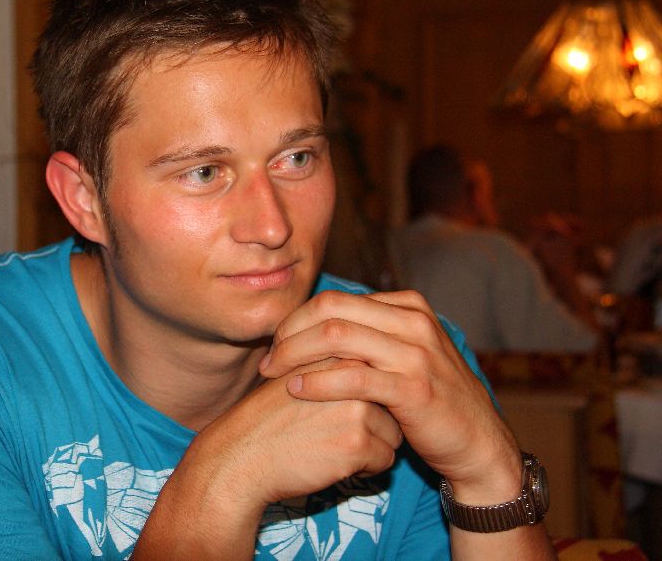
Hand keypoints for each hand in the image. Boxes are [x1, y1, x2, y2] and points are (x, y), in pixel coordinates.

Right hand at [194, 357, 403, 506]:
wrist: (241, 453)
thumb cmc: (269, 417)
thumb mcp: (299, 372)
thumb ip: (337, 364)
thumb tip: (378, 367)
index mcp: (339, 351)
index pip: (380, 373)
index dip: (365, 396)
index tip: (338, 408)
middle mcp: (353, 374)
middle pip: (392, 403)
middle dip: (374, 421)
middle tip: (333, 429)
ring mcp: (357, 408)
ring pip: (393, 434)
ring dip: (371, 446)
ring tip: (332, 446)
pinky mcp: (357, 442)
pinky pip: (385, 461)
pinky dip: (365, 469)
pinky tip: (333, 462)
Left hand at [259, 289, 520, 502]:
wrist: (477, 443)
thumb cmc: (429, 401)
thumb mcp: (401, 355)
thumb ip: (367, 336)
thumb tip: (311, 326)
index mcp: (407, 307)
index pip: (335, 300)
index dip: (296, 319)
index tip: (274, 344)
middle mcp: (413, 322)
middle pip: (330, 311)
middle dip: (289, 333)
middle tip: (267, 359)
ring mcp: (416, 353)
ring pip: (337, 337)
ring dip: (295, 354)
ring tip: (272, 373)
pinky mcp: (414, 388)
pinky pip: (353, 376)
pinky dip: (318, 380)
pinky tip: (297, 389)